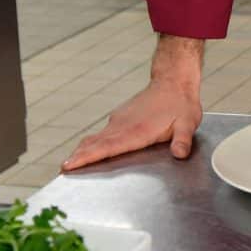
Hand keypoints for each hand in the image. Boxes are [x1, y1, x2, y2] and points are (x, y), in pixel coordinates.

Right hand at [62, 77, 203, 169]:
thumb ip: (183, 140)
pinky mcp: (121, 118)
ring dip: (82, 150)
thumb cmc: (181, 103)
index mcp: (136, 131)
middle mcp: (123, 125)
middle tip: (62, 169)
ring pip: (96, 138)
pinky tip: (88, 150)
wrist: (174, 80)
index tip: (70, 164)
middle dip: (78, 157)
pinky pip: (102, 133)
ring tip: (69, 163)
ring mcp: (120, 120)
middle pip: (95, 143)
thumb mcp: (188, 123)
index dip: (88, 156)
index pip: (107, 147)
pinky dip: (92, 143)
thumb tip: (180, 154)